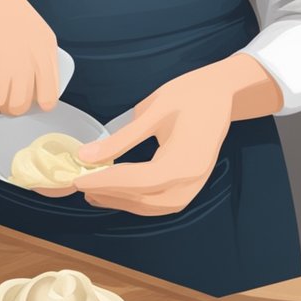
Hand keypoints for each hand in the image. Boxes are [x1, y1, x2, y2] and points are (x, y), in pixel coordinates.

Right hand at [0, 0, 58, 114]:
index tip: (29, 98)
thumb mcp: (37, 33)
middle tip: (7, 96)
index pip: (50, 97)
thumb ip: (40, 60)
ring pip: (8, 107)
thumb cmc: (6, 15)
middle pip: (26, 105)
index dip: (38, 104)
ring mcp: (8, 67)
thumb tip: (36, 92)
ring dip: (0, 105)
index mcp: (46, 51)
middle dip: (15, 107)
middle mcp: (30, 61)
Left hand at [73, 54, 282, 215]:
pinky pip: (157, 204)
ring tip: (91, 191)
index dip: (105, 182)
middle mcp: (191, 182)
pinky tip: (114, 192)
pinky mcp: (189, 188)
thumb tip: (86, 156)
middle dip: (107, 193)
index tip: (78, 179)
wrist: (221, 94)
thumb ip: (120, 138)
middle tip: (78, 184)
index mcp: (185, 161)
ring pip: (148, 207)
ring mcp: (193, 188)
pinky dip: (134, 201)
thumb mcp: (153, 110)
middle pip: (142, 198)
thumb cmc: (191, 94)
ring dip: (118, 201)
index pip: (137, 181)